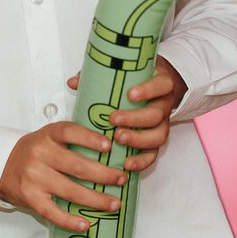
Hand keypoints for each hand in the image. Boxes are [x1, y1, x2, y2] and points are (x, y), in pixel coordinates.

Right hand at [0, 120, 124, 234]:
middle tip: (122, 179)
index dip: (90, 139)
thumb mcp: (48, 136)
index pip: (70, 132)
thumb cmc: (34, 151)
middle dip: (104, 175)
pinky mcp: (30, 198)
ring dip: (96, 199)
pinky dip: (70, 221)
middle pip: (77, 166)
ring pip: (70, 191)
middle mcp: (40, 155)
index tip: (109, 146)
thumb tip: (110, 148)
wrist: (0, 165)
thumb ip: (72, 139)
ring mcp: (34, 178)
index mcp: (47, 135)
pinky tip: (86, 225)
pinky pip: (53, 212)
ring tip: (114, 204)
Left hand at [67, 57, 186, 173]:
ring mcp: (162, 124)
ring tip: (117, 139)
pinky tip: (126, 164)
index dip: (148, 90)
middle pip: (157, 114)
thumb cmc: (139, 80)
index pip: (161, 85)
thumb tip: (73, 82)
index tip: (130, 94)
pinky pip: (153, 153)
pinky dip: (141, 161)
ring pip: (158, 135)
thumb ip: (100, 73)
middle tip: (114, 119)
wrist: (158, 88)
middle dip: (135, 118)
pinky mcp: (156, 140)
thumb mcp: (126, 72)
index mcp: (160, 84)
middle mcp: (163, 105)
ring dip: (138, 140)